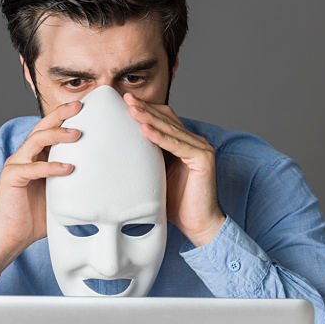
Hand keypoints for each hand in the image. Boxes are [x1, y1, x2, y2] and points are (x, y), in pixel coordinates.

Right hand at [0, 101, 81, 282]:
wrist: (12, 235)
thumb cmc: (36, 216)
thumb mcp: (61, 194)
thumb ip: (74, 183)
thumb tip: (104, 180)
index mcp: (36, 156)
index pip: (50, 130)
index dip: (65, 117)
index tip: (85, 108)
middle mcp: (24, 156)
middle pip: (42, 126)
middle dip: (61, 114)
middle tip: (80, 106)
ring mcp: (16, 164)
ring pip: (36, 140)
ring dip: (57, 135)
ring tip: (77, 134)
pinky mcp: (12, 178)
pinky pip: (33, 168)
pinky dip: (51, 167)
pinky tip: (68, 169)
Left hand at [124, 94, 225, 245]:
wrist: (199, 225)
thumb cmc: (177, 204)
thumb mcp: (156, 175)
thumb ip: (147, 160)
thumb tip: (121, 150)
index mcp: (184, 143)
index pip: (165, 119)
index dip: (146, 110)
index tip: (125, 103)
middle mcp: (195, 142)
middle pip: (168, 118)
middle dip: (145, 108)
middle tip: (125, 98)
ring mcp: (202, 148)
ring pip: (171, 128)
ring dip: (149, 118)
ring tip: (131, 109)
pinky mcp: (203, 158)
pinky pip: (177, 144)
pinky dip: (160, 136)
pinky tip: (144, 129)